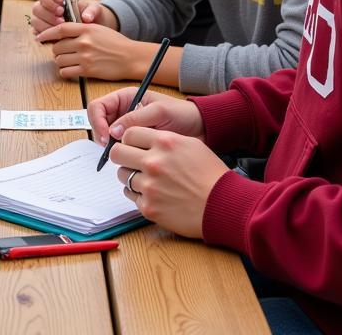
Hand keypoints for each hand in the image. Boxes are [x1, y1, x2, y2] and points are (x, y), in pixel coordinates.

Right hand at [31, 0, 114, 34]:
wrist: (90, 28)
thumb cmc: (90, 15)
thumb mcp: (95, 9)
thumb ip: (92, 10)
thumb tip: (86, 17)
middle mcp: (48, 4)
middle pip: (40, 2)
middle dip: (49, 8)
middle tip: (61, 15)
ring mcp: (44, 17)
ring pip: (36, 16)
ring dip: (47, 21)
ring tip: (60, 26)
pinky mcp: (43, 29)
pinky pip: (36, 30)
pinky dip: (44, 32)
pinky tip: (54, 35)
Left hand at [36, 20, 146, 79]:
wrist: (130, 57)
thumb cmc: (116, 43)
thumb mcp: (99, 29)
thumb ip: (82, 30)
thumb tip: (63, 33)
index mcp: (87, 29)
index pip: (60, 29)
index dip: (47, 33)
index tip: (40, 37)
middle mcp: (84, 42)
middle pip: (57, 46)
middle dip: (57, 50)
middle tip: (63, 52)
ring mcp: (85, 57)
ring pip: (59, 60)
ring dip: (61, 61)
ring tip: (69, 61)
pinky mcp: (87, 71)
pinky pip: (66, 72)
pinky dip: (65, 71)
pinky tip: (72, 69)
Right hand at [87, 88, 203, 144]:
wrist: (199, 128)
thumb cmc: (182, 114)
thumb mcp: (159, 111)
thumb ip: (135, 119)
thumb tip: (113, 131)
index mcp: (126, 98)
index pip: (99, 106)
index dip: (98, 121)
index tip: (106, 136)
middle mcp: (124, 112)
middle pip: (99, 122)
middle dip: (101, 134)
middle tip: (109, 148)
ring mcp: (128, 128)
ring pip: (107, 137)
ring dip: (109, 145)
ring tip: (121, 154)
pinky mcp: (136, 142)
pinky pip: (120, 148)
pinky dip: (120, 153)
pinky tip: (128, 158)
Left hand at [111, 128, 228, 238]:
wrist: (223, 205)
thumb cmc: (210, 174)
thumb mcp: (190, 144)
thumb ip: (163, 139)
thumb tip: (142, 140)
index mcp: (164, 142)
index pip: (129, 133)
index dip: (129, 139)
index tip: (133, 145)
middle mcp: (153, 162)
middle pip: (118, 153)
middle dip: (123, 156)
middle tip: (131, 161)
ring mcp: (149, 186)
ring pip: (123, 176)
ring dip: (132, 176)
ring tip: (149, 180)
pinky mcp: (149, 207)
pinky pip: (131, 196)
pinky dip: (139, 194)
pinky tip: (153, 194)